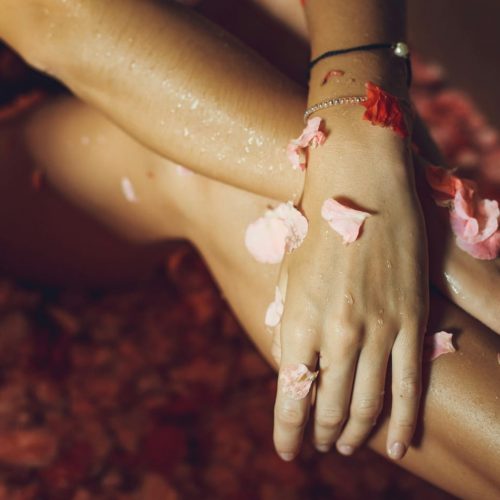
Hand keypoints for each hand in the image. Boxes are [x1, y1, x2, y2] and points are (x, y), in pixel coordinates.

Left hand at [272, 112, 428, 460]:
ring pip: (368, 403)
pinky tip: (397, 447)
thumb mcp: (290, 277)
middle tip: (321, 445)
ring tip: (347, 446)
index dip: (287, 432)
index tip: (286, 452)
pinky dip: (404, 422)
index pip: (291, 397)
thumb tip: (295, 368)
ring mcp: (380, 329)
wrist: (361, 181)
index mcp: (299, 320)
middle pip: (329, 406)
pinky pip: (411, 385)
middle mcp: (338, 333)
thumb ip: (292, 325)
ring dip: (355, 432)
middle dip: (322, 433)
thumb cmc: (316, 226)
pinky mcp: (412, 319)